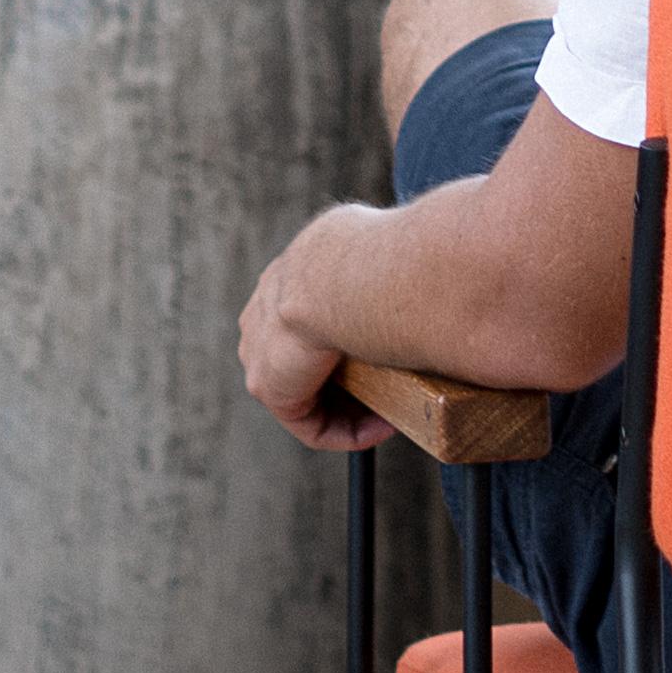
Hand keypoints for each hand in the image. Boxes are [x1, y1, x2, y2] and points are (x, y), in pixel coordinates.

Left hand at [239, 231, 389, 450]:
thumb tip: (413, 254)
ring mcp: (259, 350)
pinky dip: (348, 430)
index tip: (390, 346)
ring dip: (352, 406)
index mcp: (287, 275)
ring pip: (308, 390)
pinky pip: (309, 421)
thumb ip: (371, 257)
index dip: (355, 339)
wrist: (340, 275)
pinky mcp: (268, 387)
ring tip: (395, 409)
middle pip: (306, 358)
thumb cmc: (368, 251)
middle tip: (394, 384)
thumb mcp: (367, 242)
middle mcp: (264, 311)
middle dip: (351, 378)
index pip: (313, 318)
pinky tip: (384, 425)